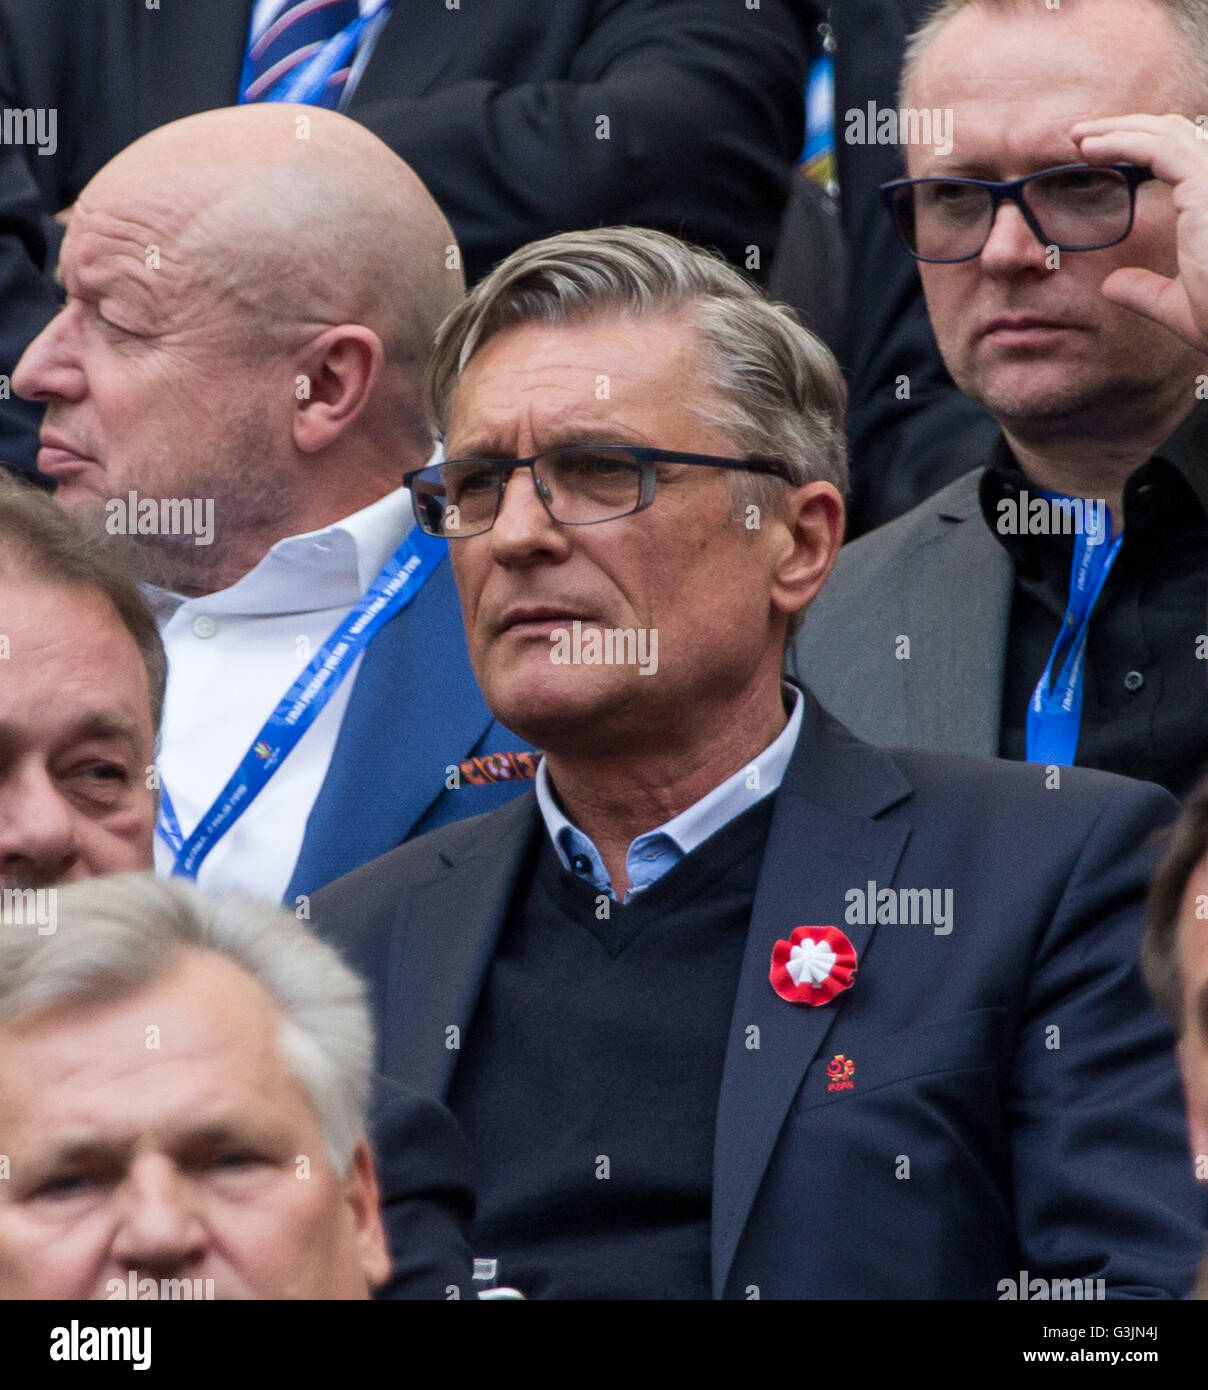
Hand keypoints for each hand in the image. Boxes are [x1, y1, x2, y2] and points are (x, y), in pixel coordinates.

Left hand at [1071, 113, 1207, 351]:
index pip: (1180, 156)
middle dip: (1125, 129)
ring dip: (1118, 129)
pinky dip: (1123, 143)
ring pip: (1165, 133)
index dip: (1140, 147)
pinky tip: (1092, 149)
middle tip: (1081, 135)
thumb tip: (1110, 284)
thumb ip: (1144, 291)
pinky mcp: (1206, 185)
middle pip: (1173, 133)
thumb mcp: (1176, 305)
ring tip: (1079, 137)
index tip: (1098, 153)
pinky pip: (1159, 150)